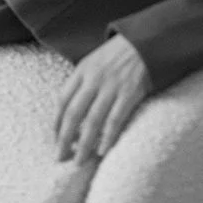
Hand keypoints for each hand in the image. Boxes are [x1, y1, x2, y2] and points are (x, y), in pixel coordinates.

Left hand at [54, 34, 152, 164]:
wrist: (147, 41)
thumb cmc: (119, 54)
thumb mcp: (95, 60)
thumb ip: (83, 81)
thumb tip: (71, 112)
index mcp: (82, 70)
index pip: (62, 100)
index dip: (56, 123)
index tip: (55, 140)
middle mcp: (94, 79)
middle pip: (73, 114)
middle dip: (64, 139)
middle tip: (60, 158)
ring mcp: (112, 86)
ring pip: (92, 121)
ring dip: (84, 144)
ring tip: (79, 162)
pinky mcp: (130, 93)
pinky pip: (115, 119)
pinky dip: (108, 137)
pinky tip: (103, 151)